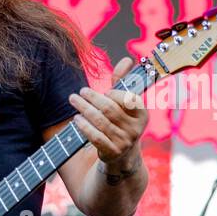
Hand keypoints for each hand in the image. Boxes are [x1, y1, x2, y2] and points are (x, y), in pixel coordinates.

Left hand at [68, 56, 148, 170]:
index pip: (129, 100)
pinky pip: (95, 136)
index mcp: (142, 114)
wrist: (122, 156)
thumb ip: (123, 81)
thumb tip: (127, 59)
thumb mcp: (124, 103)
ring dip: (84, 109)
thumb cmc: (120, 122)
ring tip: (73, 100)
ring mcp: (124, 142)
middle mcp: (136, 129)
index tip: (105, 91)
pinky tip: (76, 119)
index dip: (116, 94)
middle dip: (92, 98)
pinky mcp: (112, 152)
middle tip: (80, 92)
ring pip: (100, 121)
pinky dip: (84, 126)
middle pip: (110, 109)